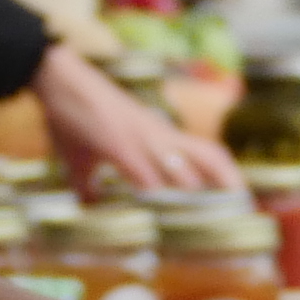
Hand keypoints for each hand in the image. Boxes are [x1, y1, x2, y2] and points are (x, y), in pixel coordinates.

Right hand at [35, 47, 241, 195]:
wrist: (58, 78)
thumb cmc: (73, 116)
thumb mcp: (82, 156)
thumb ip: (89, 183)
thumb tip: (85, 206)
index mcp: (157, 138)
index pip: (205, 155)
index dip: (226, 179)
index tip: (240, 203)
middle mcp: (158, 137)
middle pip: (210, 157)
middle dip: (228, 186)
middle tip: (241, 213)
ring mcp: (141, 139)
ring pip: (185, 166)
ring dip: (199, 194)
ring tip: (215, 222)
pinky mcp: (118, 144)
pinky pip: (145, 173)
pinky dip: (155, 194)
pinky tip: (158, 214)